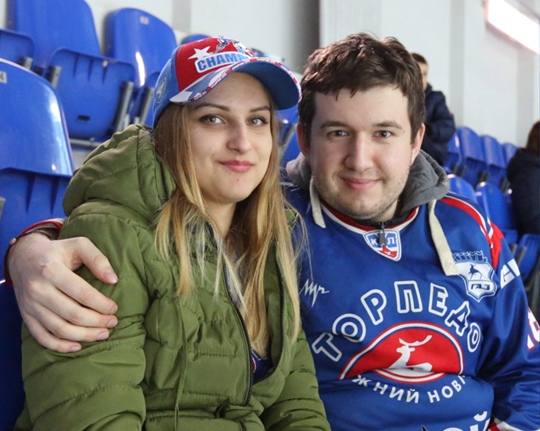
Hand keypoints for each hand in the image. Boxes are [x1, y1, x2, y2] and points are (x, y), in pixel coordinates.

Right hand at [9, 233, 118, 352]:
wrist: (23, 258)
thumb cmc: (58, 251)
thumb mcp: (79, 245)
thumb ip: (97, 259)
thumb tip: (113, 279)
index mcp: (51, 270)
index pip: (82, 293)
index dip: (101, 304)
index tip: (114, 308)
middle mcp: (38, 289)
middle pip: (72, 314)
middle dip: (97, 322)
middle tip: (113, 322)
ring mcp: (30, 305)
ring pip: (59, 329)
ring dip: (84, 335)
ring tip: (103, 334)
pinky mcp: (26, 316)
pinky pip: (42, 337)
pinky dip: (60, 346)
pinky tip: (78, 346)